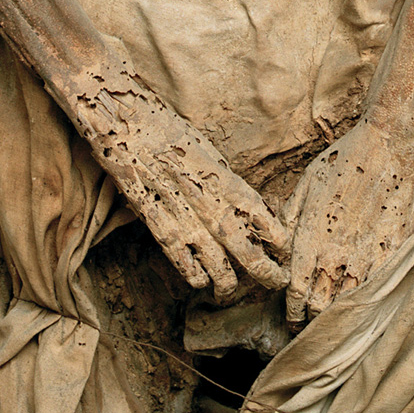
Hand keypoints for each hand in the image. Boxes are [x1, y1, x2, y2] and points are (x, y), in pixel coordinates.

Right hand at [70, 65, 289, 301]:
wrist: (128, 122)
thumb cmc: (169, 131)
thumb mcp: (206, 151)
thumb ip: (222, 180)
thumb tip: (238, 203)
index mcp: (224, 177)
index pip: (260, 215)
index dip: (276, 236)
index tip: (285, 248)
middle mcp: (209, 202)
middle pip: (245, 248)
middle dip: (264, 270)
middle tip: (277, 280)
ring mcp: (184, 217)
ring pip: (216, 265)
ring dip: (228, 283)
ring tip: (232, 290)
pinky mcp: (157, 225)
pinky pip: (183, 263)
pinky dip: (195, 276)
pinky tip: (201, 281)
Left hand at [283, 120, 413, 330]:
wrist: (392, 145)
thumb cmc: (348, 157)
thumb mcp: (309, 180)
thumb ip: (291, 216)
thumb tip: (278, 244)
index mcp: (312, 237)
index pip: (296, 290)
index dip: (293, 308)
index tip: (292, 316)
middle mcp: (336, 253)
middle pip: (319, 304)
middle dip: (312, 317)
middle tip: (310, 324)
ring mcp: (366, 256)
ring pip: (347, 303)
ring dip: (338, 315)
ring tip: (334, 322)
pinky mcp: (392, 254)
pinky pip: (375, 290)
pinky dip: (366, 302)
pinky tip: (362, 306)